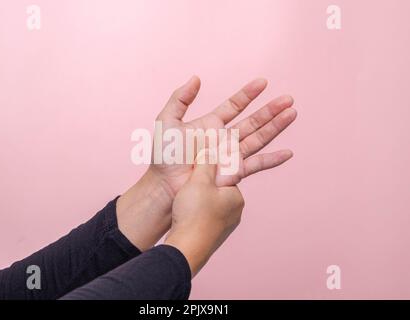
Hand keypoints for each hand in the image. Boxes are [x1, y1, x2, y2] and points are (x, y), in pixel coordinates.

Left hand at [149, 76, 296, 191]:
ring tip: (292, 114)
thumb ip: (179, 99)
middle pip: (252, 120)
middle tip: (288, 99)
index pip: (234, 105)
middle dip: (270, 110)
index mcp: (210, 124)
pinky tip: (287, 153)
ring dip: (276, 127)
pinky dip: (272, 159)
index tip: (263, 82)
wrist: (165, 184)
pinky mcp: (233, 172)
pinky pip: (257, 164)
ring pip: (258, 138)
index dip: (248, 94)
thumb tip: (195, 78)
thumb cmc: (164, 156)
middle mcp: (223, 138)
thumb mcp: (167, 121)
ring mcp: (230, 155)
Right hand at [165, 149, 244, 276]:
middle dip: (202, 187)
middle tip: (187, 190)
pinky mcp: (215, 237)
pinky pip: (205, 219)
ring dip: (197, 202)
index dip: (207, 172)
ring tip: (183, 204)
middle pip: (217, 190)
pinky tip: (184, 217)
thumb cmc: (194, 213)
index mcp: (236, 196)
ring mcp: (226, 226)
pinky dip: (195, 215)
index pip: (224, 175)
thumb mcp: (199, 180)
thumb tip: (212, 149)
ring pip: (210, 205)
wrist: (186, 249)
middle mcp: (235, 212)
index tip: (195, 173)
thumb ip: (206, 162)